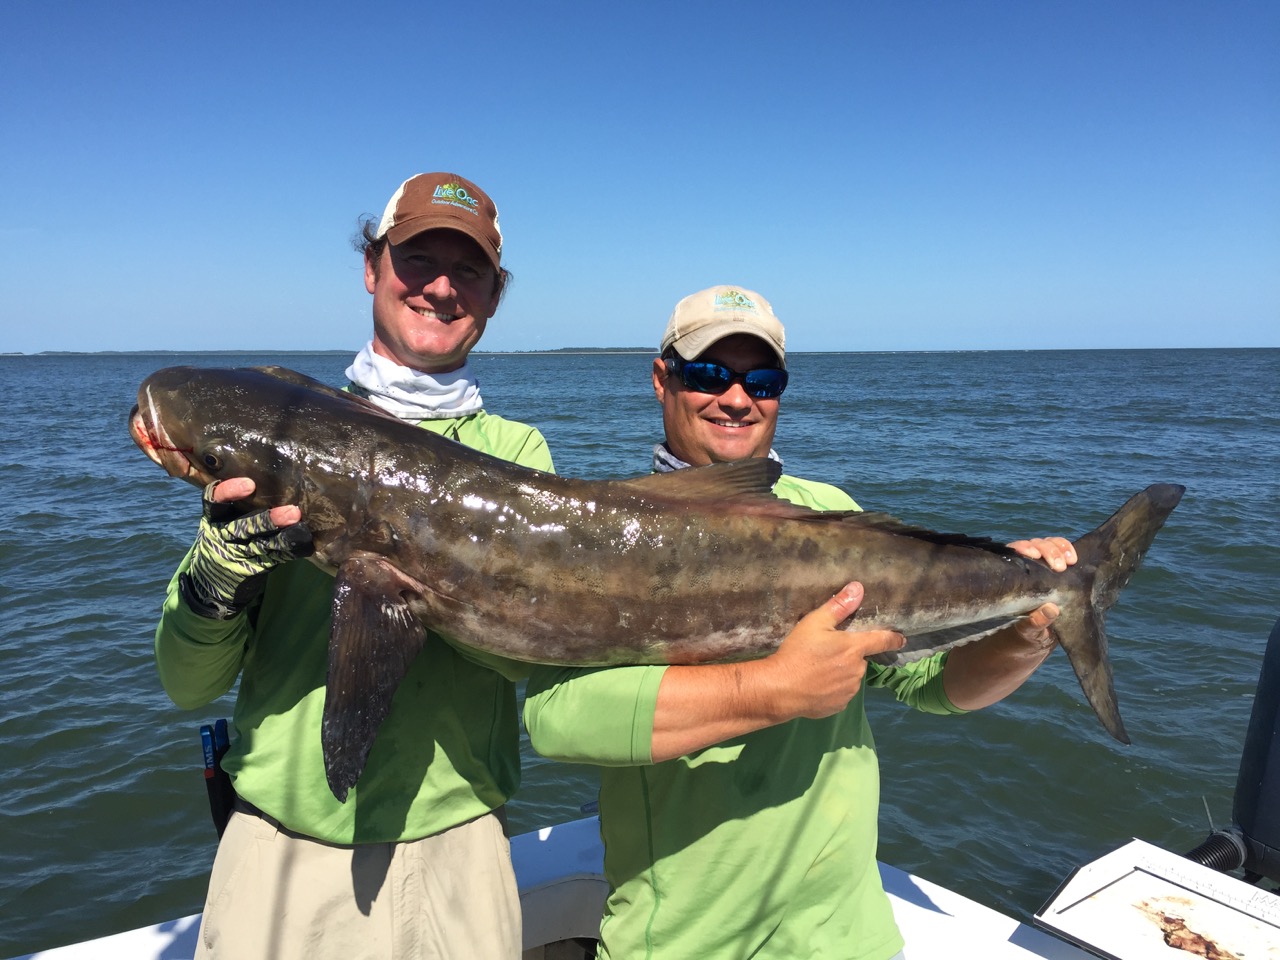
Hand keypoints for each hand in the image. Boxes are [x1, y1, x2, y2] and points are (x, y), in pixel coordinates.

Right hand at [180, 479, 311, 619]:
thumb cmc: (224, 535)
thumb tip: (275, 475)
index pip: (213, 502)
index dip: (229, 492)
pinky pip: (275, 558)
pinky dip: (291, 549)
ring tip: (300, 527)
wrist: (212, 581)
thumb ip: (238, 501)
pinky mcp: (254, 567)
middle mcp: (223, 536)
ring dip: (284, 537)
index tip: (250, 484)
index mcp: (213, 519)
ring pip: (261, 545)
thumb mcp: (220, 519)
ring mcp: (239, 555)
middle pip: (242, 528)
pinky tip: (305, 542)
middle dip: (267, 520)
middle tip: (291, 511)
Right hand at [766, 582, 905, 720]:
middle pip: (860, 659)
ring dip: (841, 672)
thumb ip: (838, 606)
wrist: (781, 689)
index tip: (901, 639)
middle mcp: (857, 669)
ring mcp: (849, 690)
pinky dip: (833, 689)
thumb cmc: (798, 652)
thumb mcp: (814, 623)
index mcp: (854, 648)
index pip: (881, 640)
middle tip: (825, 653)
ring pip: (851, 677)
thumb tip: (858, 588)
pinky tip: (815, 685)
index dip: (893, 638)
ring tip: (817, 670)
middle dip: (848, 656)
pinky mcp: (839, 705)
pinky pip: (841, 693)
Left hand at [1005, 535, 1075, 647]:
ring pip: (1047, 544)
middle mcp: (1025, 566)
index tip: (1034, 555)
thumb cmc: (1027, 632)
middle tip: (1059, 566)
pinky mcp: (1058, 566)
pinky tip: (1075, 559)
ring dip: (1059, 548)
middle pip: (1033, 545)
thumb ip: (1035, 622)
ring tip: (1071, 561)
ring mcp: (1041, 564)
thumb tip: (1050, 609)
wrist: (1040, 636)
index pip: (1013, 554)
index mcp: (1012, 578)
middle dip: (1047, 550)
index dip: (1022, 549)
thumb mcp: (1029, 631)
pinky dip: (1068, 550)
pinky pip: (1062, 550)